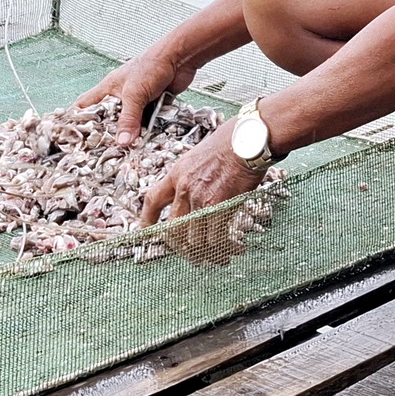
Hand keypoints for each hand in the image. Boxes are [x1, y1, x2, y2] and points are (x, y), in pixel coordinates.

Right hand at [74, 48, 189, 148]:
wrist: (180, 58)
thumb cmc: (151, 65)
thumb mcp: (134, 94)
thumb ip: (128, 119)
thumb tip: (122, 142)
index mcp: (108, 88)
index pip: (85, 105)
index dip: (76, 119)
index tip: (72, 137)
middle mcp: (121, 95)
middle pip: (108, 118)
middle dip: (108, 134)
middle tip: (104, 152)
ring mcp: (138, 100)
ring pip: (130, 123)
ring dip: (131, 134)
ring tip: (127, 152)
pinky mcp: (153, 105)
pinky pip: (147, 123)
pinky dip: (148, 131)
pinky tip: (147, 142)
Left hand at [138, 123, 261, 265]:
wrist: (249, 139)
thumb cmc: (230, 142)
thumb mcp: (199, 156)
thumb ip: (192, 177)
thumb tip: (194, 196)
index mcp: (177, 174)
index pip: (152, 200)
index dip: (147, 219)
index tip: (145, 231)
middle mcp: (185, 188)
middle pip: (173, 229)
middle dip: (180, 246)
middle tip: (192, 253)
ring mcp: (202, 199)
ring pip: (194, 238)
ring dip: (204, 251)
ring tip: (216, 256)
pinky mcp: (221, 207)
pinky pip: (216, 237)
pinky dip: (224, 247)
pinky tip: (233, 248)